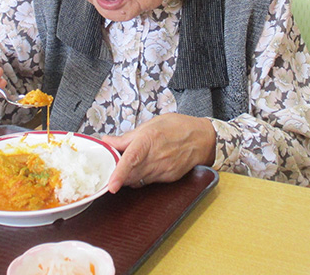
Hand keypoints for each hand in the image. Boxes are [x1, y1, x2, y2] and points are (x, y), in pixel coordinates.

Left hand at [102, 113, 216, 192]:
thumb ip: (127, 137)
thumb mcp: (151, 124)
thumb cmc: (177, 127)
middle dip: (118, 173)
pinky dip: (141, 177)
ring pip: (137, 180)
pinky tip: (145, 166)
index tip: (111, 185)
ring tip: (131, 162)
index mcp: (148, 140)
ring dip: (129, 175)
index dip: (119, 173)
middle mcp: (156, 158)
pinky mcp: (168, 178)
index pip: (131, 159)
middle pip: (130, 174)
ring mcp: (163, 170)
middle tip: (112, 165)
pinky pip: (148, 181)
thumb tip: (107, 141)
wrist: (202, 139)